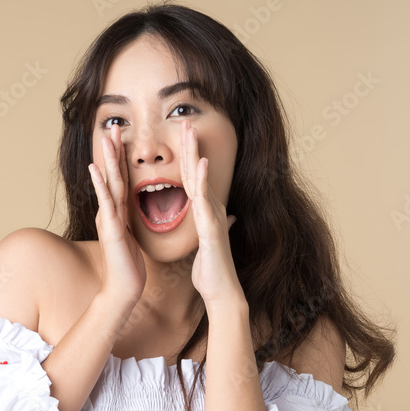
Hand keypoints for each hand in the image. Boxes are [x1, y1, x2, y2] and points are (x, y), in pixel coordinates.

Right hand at [88, 123, 146, 306]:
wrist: (125, 289)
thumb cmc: (130, 266)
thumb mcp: (132, 238)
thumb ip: (130, 223)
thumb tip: (133, 214)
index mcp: (119, 213)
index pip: (121, 180)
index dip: (122, 158)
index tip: (124, 137)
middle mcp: (111, 212)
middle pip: (113, 175)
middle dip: (114, 150)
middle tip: (114, 126)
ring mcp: (108, 219)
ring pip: (109, 183)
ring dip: (107, 159)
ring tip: (105, 138)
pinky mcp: (110, 228)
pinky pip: (106, 202)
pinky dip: (101, 184)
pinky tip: (96, 168)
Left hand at [180, 120, 244, 307]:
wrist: (220, 290)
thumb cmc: (211, 269)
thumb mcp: (208, 243)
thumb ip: (215, 227)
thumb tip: (228, 218)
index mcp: (204, 212)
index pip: (192, 179)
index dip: (187, 156)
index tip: (181, 135)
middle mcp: (209, 209)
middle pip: (197, 172)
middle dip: (191, 145)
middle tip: (184, 120)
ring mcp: (212, 216)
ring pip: (201, 180)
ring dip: (196, 154)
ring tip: (190, 131)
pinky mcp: (211, 228)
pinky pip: (204, 200)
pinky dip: (202, 182)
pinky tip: (200, 164)